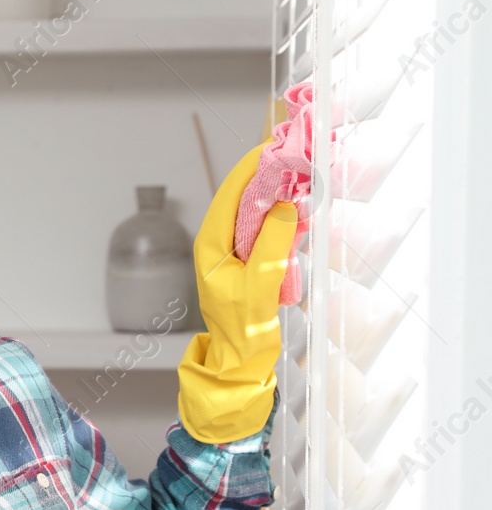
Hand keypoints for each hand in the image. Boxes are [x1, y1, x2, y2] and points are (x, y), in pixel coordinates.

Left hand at [177, 142, 301, 442]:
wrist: (242, 362)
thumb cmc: (244, 332)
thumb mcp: (258, 288)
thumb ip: (270, 247)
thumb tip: (285, 208)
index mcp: (210, 248)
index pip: (229, 196)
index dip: (250, 168)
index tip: (271, 146)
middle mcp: (218, 245)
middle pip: (240, 198)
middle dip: (265, 174)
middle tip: (292, 152)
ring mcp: (232, 253)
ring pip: (253, 211)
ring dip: (275, 191)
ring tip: (298, 169)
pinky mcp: (248, 261)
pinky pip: (263, 228)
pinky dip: (280, 213)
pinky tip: (299, 204)